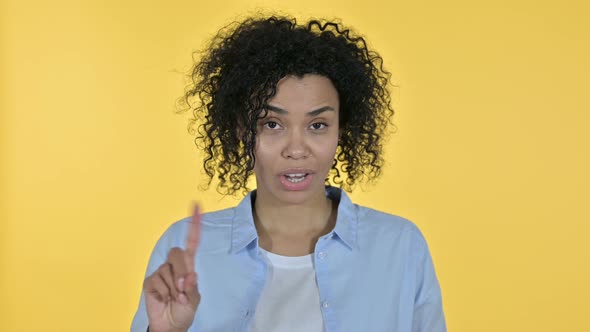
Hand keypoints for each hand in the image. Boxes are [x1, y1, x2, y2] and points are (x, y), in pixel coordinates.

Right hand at [144, 204, 201, 331]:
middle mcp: (175, 266)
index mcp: (188, 267)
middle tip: (182, 291)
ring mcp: (161, 272)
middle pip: (177, 254)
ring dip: (173, 289)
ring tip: (174, 299)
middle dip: (181, 272)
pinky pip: (157, 281)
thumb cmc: (183, 311)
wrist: (169, 326)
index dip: (195, 225)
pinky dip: (163, 293)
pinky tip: (163, 299)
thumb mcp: (193, 301)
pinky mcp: (150, 281)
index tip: (197, 206)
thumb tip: (191, 275)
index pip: (192, 243)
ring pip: (167, 271)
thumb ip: (192, 289)